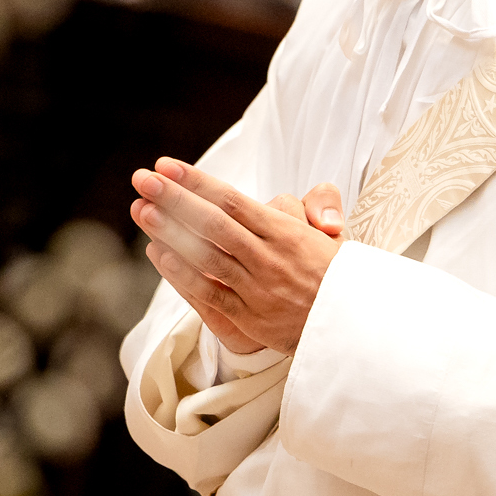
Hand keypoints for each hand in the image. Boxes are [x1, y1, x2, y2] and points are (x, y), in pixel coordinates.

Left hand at [132, 159, 343, 353]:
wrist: (353, 328)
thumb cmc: (338, 274)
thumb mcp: (335, 232)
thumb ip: (319, 204)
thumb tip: (299, 208)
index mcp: (288, 232)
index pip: (234, 201)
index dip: (197, 183)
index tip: (167, 166)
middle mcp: (269, 258)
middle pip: (213, 223)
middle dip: (174, 198)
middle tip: (142, 178)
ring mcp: (256, 289)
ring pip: (206, 256)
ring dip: (171, 232)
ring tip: (142, 210)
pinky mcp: (249, 318)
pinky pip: (210, 293)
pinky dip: (182, 274)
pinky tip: (159, 255)